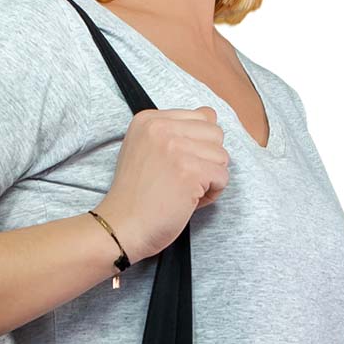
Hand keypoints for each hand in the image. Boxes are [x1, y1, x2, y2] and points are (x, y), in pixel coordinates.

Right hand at [94, 106, 228, 263]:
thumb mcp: (145, 150)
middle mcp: (161, 127)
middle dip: (207, 160)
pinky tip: (188, 202)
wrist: (121, 227)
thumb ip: (174, 132)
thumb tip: (212, 115)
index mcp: (149, 119)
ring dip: (210, 179)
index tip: (176, 166)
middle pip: (215, 134)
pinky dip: (211, 194)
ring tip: (184, 192)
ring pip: (222, 156)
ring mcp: (175, 148)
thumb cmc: (136, 197)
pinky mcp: (189, 171)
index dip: (198, 146)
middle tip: (182, 181)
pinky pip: (222, 177)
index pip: (203, 116)